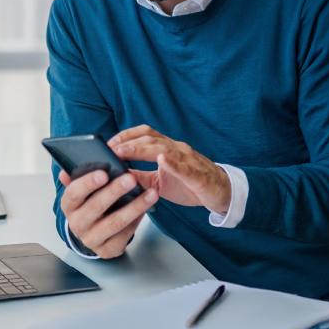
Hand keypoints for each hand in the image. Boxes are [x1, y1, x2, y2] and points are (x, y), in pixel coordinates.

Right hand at [56, 168, 158, 258]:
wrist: (93, 234)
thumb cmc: (89, 206)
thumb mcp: (81, 192)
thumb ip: (76, 179)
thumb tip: (66, 171)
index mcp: (69, 206)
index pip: (74, 193)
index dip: (88, 183)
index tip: (103, 173)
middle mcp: (77, 224)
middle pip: (96, 207)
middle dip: (115, 191)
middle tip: (131, 178)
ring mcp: (91, 239)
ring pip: (115, 222)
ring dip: (134, 207)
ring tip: (150, 194)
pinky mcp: (107, 250)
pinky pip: (125, 235)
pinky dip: (137, 221)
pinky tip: (147, 209)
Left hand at [107, 125, 230, 212]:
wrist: (221, 192)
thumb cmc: (190, 185)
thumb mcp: (160, 183)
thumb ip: (142, 177)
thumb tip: (119, 176)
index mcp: (167, 149)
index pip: (144, 135)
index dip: (125, 136)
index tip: (107, 143)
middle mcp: (177, 149)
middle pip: (150, 138)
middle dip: (128, 142)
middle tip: (109, 149)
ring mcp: (188, 159)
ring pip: (163, 148)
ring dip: (142, 149)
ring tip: (124, 152)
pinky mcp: (198, 174)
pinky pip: (185, 167)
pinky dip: (173, 162)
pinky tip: (162, 160)